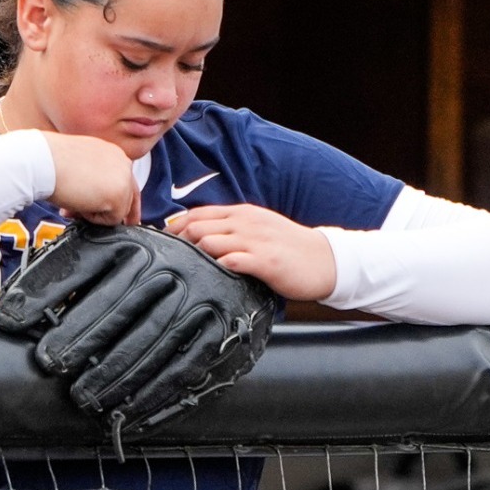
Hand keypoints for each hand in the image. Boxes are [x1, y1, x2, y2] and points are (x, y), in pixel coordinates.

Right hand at [39, 133, 145, 224]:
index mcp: (113, 153)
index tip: (128, 216)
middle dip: (114, 212)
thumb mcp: (80, 166)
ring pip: (118, 210)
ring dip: (96, 212)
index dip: (124, 200)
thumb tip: (99, 200)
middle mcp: (123, 163)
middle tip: (119, 223)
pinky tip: (78, 203)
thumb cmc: (50, 161)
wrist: (40, 161)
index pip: (125, 181)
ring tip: (74, 200)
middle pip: (129, 197)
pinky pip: (110, 220)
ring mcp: (123, 179)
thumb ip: (96, 180)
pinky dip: (93, 218)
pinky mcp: (118, 196)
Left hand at [162, 202, 340, 302]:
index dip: (176, 226)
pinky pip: (232, 261)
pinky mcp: (265, 261)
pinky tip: (211, 276)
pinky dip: (216, 267)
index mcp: (243, 213)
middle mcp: (246, 223)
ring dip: (193, 255)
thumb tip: (204, 237)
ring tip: (185, 269)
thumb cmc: (291, 248)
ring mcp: (256, 241)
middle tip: (167, 259)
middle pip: (198, 226)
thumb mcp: (260, 229)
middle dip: (177, 242)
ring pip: (209, 241)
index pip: (199, 213)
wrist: (326, 260)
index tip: (163, 240)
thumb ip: (234, 229)